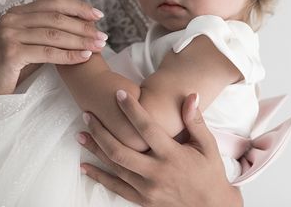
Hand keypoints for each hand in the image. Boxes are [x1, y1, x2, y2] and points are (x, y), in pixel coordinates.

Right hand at [0, 0, 106, 97]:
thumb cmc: (10, 71)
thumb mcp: (30, 45)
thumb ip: (48, 33)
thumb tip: (83, 26)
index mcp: (16, 13)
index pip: (53, 2)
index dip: (77, 7)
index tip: (98, 15)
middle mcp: (11, 19)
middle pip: (56, 17)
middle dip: (83, 26)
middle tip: (103, 36)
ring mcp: (9, 35)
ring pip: (54, 34)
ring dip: (80, 40)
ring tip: (99, 46)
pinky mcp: (11, 53)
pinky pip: (47, 52)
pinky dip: (69, 54)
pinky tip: (83, 57)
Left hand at [78, 92, 242, 206]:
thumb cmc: (210, 173)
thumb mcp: (208, 145)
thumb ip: (195, 120)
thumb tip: (190, 95)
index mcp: (172, 155)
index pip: (147, 127)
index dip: (131, 109)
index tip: (119, 93)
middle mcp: (157, 172)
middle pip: (121, 149)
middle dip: (101, 130)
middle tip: (87, 114)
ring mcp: (147, 189)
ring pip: (115, 167)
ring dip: (96, 149)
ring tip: (81, 134)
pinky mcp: (142, 200)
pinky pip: (116, 188)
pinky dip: (98, 176)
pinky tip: (85, 166)